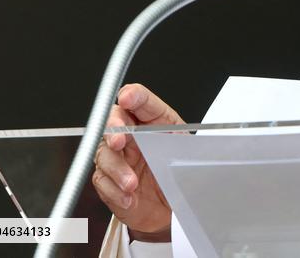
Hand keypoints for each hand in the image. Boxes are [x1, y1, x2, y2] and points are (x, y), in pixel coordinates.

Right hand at [92, 83, 183, 240]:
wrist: (170, 205)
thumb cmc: (177, 172)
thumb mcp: (187, 153)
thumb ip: (184, 144)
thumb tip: (197, 141)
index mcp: (154, 120)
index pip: (140, 100)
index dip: (133, 95)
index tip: (128, 97)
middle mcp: (132, 135)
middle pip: (113, 120)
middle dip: (113, 128)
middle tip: (118, 140)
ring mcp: (118, 156)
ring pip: (104, 153)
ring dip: (116, 169)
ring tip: (131, 183)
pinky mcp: (108, 180)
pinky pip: (102, 181)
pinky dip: (115, 191)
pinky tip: (128, 197)